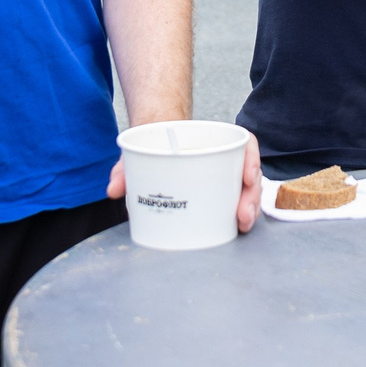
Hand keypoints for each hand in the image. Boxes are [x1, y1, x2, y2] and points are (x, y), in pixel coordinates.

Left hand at [108, 124, 261, 232]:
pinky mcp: (221, 192)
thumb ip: (125, 167)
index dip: (251, 159)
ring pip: (248, 191)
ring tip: (242, 225)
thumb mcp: (140, 149)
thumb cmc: (153, 144)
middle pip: (250, 173)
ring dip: (249, 209)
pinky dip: (240, 214)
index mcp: (214, 138)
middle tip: (242, 215)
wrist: (155, 142)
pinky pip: (238, 201)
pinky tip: (237, 228)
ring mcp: (226, 175)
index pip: (245, 143)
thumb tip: (113, 190)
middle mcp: (226, 156)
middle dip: (251, 197)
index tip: (246, 177)